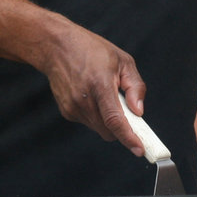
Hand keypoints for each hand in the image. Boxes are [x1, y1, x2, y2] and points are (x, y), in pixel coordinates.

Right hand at [30, 16, 148, 156]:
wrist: (57, 46)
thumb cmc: (91, 49)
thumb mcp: (122, 60)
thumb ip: (135, 86)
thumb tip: (139, 111)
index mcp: (100, 84)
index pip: (115, 120)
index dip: (128, 137)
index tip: (139, 149)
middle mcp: (84, 99)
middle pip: (108, 130)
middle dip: (121, 128)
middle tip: (127, 111)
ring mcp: (73, 107)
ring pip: (99, 128)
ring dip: (108, 120)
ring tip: (105, 94)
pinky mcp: (66, 111)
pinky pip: (88, 122)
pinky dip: (96, 115)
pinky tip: (92, 95)